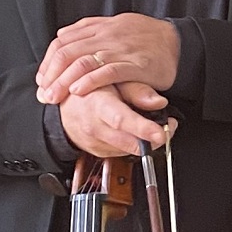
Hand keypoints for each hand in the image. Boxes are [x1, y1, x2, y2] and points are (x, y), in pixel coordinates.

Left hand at [37, 14, 181, 100]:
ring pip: (83, 63)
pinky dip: (90, 82)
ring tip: (54, 97)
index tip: (42, 79)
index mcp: (100, 27)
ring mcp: (121, 49)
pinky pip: (109, 72)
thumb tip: (63, 34)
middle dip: (51, 75)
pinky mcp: (136, 64)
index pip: (63, 41)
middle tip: (43, 94)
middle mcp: (107, 36)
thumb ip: (89, 29)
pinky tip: (78, 91)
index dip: (48, 61)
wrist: (179, 42)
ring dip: (64, 82)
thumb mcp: (116, 25)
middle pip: (68, 53)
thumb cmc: (148, 37)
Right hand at [57, 84, 175, 157]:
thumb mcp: (111, 79)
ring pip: (128, 150)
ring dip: (145, 141)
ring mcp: (94, 143)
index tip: (161, 133)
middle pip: (128, 142)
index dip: (143, 128)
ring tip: (152, 125)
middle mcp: (94, 127)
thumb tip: (159, 102)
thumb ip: (137, 90)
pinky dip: (133, 144)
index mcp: (98, 105)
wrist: (63, 105)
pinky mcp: (97, 152)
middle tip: (168, 127)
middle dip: (153, 139)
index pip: (121, 120)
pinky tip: (134, 131)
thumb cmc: (88, 88)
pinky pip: (122, 153)